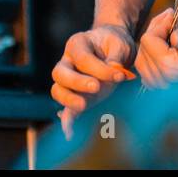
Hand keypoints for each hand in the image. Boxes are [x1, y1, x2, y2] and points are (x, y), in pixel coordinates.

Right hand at [51, 23, 135, 139]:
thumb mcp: (119, 44)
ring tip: (84, 106)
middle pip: (60, 73)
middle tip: (96, 88)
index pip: (83, 58)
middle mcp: (67, 61)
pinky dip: (67, 120)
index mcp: (77, 44)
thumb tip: (115, 71)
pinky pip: (65, 108)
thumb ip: (116, 56)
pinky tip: (70, 133)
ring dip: (69, 99)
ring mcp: (67, 80)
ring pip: (57, 90)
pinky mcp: (74, 96)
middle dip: (77, 82)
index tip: (120, 76)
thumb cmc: (115, 43)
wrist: (112, 47)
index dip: (101, 69)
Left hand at [134, 8, 177, 90]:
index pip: (148, 41)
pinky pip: (149, 75)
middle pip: (143, 51)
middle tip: (167, 20)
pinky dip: (150, 61)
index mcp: (174, 67)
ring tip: (163, 32)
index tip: (171, 16)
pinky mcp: (170, 89)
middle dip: (152, 32)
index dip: (158, 25)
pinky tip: (161, 49)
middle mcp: (168, 80)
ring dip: (149, 46)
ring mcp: (168, 87)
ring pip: (142, 64)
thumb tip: (174, 37)